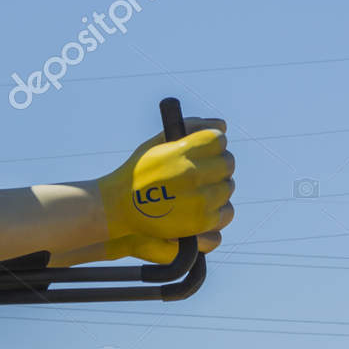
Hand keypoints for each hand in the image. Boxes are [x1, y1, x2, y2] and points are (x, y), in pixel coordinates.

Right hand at [99, 116, 234, 244]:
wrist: (120, 206)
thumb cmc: (140, 171)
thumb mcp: (158, 142)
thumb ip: (191, 127)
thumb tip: (223, 126)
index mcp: (183, 152)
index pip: (218, 140)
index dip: (213, 143)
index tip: (205, 150)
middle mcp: (193, 174)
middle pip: (227, 163)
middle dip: (218, 164)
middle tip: (203, 171)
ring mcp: (199, 200)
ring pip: (228, 187)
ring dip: (218, 187)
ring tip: (200, 190)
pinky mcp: (201, 222)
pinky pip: (226, 211)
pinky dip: (218, 209)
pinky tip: (204, 206)